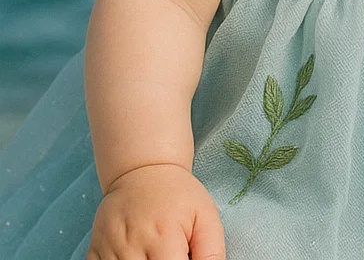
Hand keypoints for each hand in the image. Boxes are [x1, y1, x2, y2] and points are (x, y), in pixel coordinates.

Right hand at [86, 163, 225, 258]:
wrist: (143, 169)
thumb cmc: (178, 195)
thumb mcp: (206, 216)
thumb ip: (212, 253)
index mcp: (164, 236)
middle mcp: (133, 244)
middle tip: (167, 255)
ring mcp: (109, 248)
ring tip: (153, 253)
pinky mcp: (94, 251)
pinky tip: (133, 257)